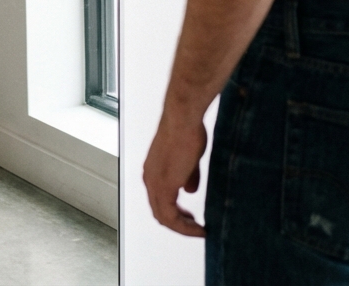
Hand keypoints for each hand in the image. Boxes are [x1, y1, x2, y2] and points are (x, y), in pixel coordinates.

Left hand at [143, 113, 208, 237]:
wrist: (183, 118)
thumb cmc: (187, 130)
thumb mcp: (188, 158)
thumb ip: (188, 175)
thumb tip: (190, 190)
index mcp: (152, 171)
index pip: (158, 200)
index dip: (174, 212)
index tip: (190, 217)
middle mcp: (149, 179)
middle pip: (159, 212)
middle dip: (178, 223)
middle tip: (195, 227)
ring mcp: (154, 182)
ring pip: (164, 217)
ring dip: (182, 228)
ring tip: (199, 230)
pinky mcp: (164, 185)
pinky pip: (170, 217)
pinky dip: (184, 227)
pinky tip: (198, 227)